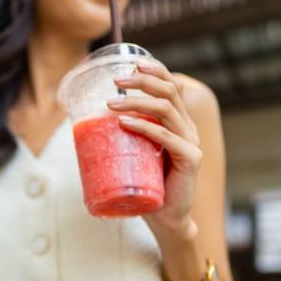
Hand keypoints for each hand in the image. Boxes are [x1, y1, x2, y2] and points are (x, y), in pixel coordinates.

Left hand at [107, 62, 201, 238]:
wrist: (166, 218)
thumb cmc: (146, 185)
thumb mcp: (134, 154)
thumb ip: (124, 136)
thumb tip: (89, 121)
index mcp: (177, 122)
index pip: (171, 85)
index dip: (154, 69)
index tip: (132, 61)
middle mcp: (187, 128)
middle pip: (169, 91)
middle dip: (141, 81)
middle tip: (115, 81)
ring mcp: (191, 142)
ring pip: (165, 110)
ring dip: (136, 102)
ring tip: (110, 104)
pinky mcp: (191, 159)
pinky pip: (166, 137)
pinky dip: (144, 127)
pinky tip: (124, 123)